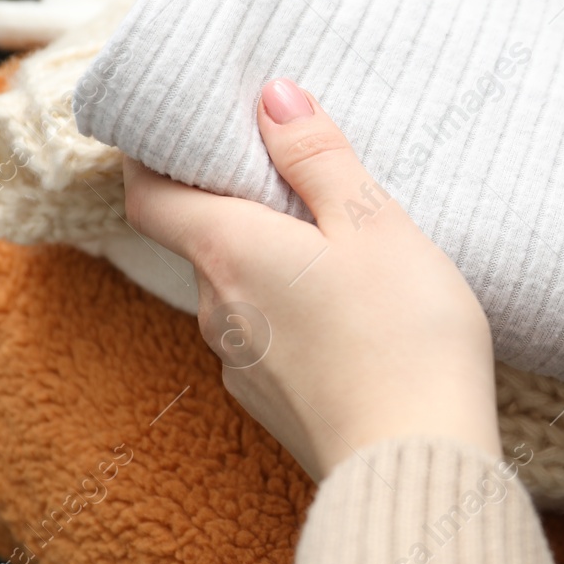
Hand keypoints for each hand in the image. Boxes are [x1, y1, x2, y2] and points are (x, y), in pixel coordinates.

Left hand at [122, 78, 501, 481]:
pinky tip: (346, 315)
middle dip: (233, 203)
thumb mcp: (374, 223)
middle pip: (198, 239)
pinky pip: (265, 338)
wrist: (416, 466)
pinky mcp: (273, 406)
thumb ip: (318, 157)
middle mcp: (215, 310)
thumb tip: (271, 97)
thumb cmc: (403, 335)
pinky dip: (289, 311)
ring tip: (334, 244)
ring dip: (268, 260)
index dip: (152, 156)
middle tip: (288, 170)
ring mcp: (240, 366)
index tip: (183, 128)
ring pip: (236, 290)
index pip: (148, 194)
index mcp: (228, 251)